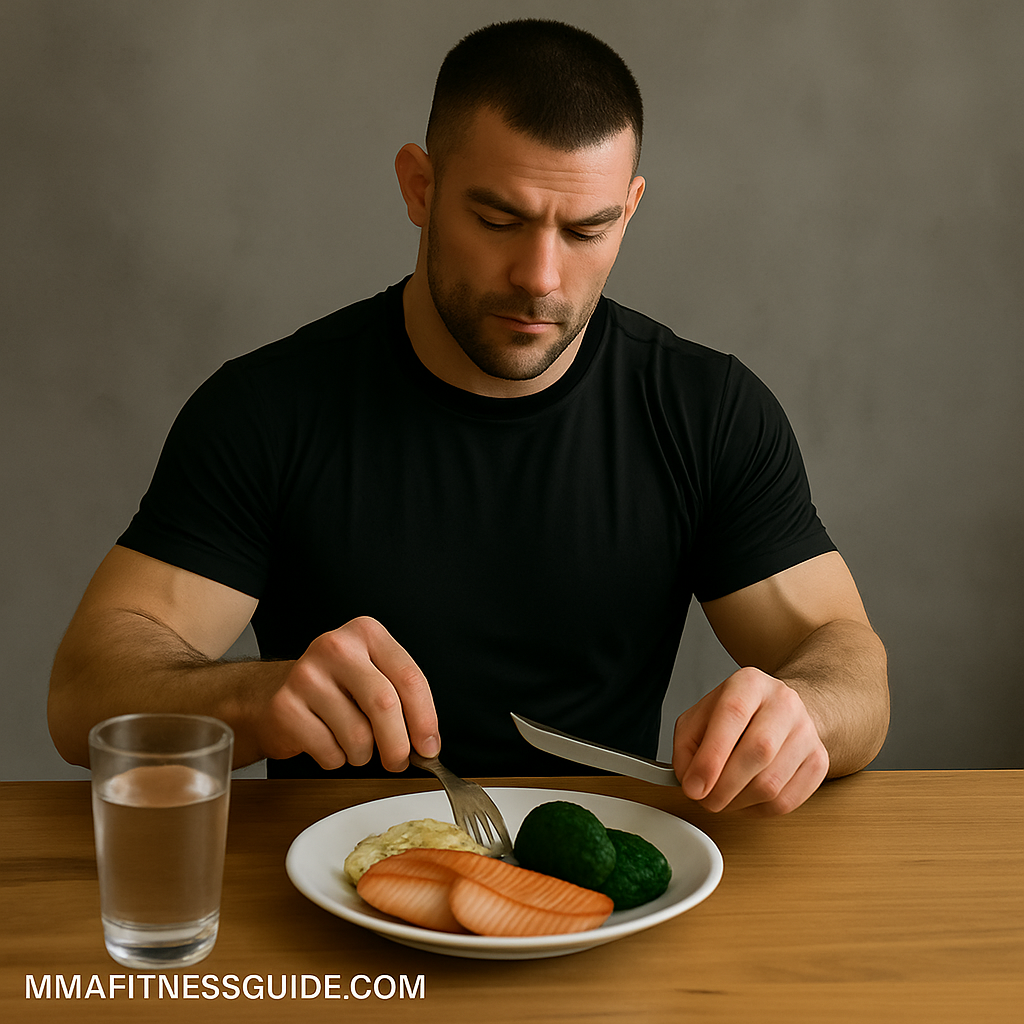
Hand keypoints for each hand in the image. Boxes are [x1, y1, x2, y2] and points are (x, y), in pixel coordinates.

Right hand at [255, 616, 438, 771]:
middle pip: (384, 705)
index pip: (409, 678)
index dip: (425, 719)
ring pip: (357, 735)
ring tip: (353, 744)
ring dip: (362, 754)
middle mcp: (336, 647)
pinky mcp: (285, 706)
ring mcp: (306, 675)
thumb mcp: (374, 675)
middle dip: (398, 745)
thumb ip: (403, 700)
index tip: (429, 746)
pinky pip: (329, 752)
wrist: (274, 692)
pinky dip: (335, 759)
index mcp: (367, 633)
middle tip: (399, 761)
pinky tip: (327, 742)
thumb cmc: (336, 688)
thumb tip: (427, 744)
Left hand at [671, 667, 828, 814]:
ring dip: (739, 801)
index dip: (711, 757)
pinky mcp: (819, 761)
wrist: (780, 712)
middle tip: (705, 800)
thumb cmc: (735, 716)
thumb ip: (686, 746)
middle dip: (724, 787)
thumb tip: (692, 782)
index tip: (694, 787)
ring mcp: (807, 732)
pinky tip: (746, 797)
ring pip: (772, 783)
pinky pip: (787, 801)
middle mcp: (783, 703)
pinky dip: (758, 809)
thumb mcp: (699, 716)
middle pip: (758, 751)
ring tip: (723, 796)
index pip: (733, 714)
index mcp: (749, 683)